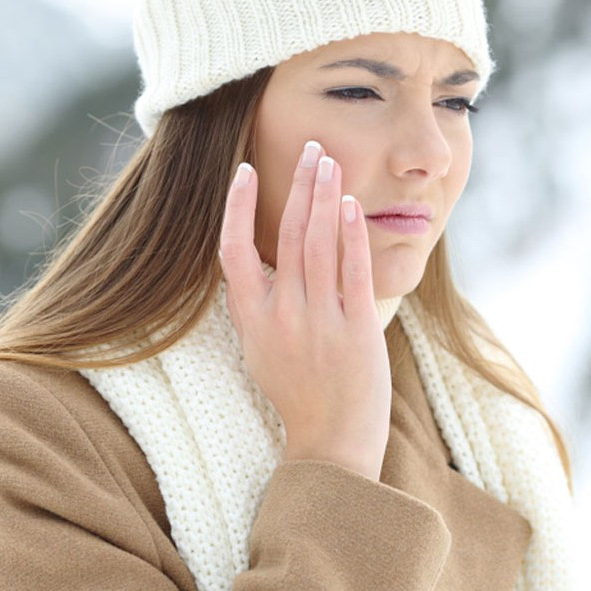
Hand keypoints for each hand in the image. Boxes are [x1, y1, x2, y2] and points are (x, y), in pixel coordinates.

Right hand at [218, 140, 389, 480]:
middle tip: (310, 147)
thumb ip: (258, 305)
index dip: (237, 207)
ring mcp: (319, 322)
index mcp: (252, 320)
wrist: (331, 443)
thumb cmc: (298, 394)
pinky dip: (350, 234)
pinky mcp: (356, 329)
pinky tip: (351, 205)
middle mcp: (282, 316)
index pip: (233, 251)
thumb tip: (256, 260)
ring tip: (330, 161)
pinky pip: (352, 271)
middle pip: (286, 234)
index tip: (245, 171)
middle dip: (299, 185)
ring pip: (318, 243)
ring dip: (324, 197)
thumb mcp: (261, 349)